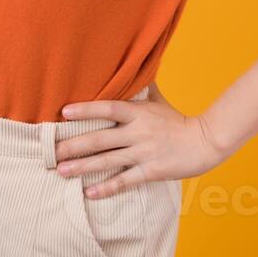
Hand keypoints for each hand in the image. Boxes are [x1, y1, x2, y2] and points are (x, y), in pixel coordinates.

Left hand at [55, 93, 225, 197]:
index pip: (107, 108)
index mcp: (138, 113)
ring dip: (83, 167)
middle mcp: (138, 132)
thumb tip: (131, 64)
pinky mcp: (151, 171)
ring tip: (62, 171)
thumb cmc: (177, 120)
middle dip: (74, 145)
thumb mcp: (157, 100)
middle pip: (100, 138)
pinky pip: (125, 181)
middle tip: (52, 151)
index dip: (86, 109)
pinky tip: (89, 192)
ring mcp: (144, 153)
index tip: (64, 113)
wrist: (205, 142)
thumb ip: (140, 87)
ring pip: (108, 161)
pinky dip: (107, 188)